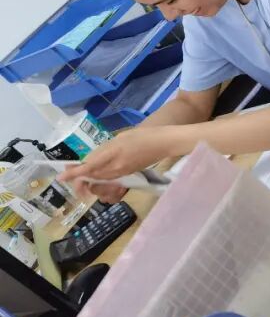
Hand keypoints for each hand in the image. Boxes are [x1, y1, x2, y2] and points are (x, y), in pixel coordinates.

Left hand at [58, 127, 173, 201]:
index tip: (61, 176)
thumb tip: (88, 161)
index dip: (74, 173)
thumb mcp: (119, 138)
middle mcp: (116, 168)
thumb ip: (103, 150)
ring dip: (87, 178)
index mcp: (114, 156)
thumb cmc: (142, 136)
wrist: (163, 143)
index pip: (89, 168)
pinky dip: (97, 177)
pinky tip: (94, 172)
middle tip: (69, 170)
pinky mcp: (126, 175)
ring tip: (79, 171)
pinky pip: (107, 180)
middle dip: (78, 177)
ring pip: (98, 180)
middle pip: (92, 177)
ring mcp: (122, 173)